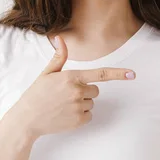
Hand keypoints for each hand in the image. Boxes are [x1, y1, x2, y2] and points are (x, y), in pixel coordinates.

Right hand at [10, 35, 135, 139]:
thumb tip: (60, 38)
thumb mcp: (47, 73)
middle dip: (85, 90)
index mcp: (71, 77)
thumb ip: (59, 56)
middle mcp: (77, 92)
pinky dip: (80, 115)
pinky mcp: (78, 121)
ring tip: (63, 104)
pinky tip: (65, 114)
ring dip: (82, 103)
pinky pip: (89, 115)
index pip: (100, 74)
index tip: (132, 74)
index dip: (118, 74)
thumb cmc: (36, 94)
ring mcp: (78, 107)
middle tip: (66, 94)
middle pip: (95, 90)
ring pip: (91, 103)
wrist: (27, 119)